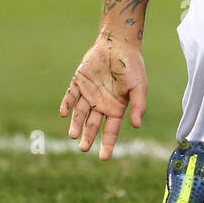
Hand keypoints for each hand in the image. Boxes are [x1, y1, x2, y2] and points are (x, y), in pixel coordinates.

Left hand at [59, 33, 147, 159]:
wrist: (118, 44)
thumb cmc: (132, 66)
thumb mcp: (139, 86)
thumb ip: (138, 105)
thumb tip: (137, 125)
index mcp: (116, 108)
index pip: (110, 131)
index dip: (107, 144)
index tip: (104, 158)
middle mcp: (101, 104)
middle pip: (92, 125)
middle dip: (87, 137)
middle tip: (83, 148)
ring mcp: (89, 94)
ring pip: (80, 113)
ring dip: (76, 124)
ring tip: (73, 135)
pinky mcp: (78, 82)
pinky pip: (71, 96)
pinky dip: (67, 104)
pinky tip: (64, 114)